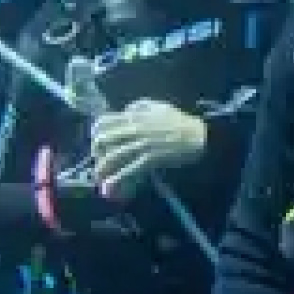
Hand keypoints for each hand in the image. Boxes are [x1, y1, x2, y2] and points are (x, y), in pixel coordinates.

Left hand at [90, 98, 207, 200]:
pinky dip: (118, 179)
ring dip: (102, 168)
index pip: (104, 121)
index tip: (96, 141)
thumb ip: (137, 107)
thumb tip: (124, 111)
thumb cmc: (179, 120)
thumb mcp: (157, 106)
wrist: (198, 135)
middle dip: (96, 152)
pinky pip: (130, 169)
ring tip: (99, 177)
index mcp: (134, 115)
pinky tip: (110, 187)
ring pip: (114, 156)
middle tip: (98, 161)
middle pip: (104, 139)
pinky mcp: (151, 159)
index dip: (95, 133)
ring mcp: (142, 145)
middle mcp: (135, 129)